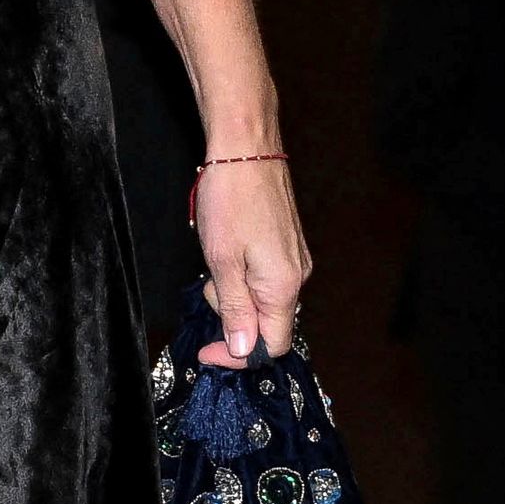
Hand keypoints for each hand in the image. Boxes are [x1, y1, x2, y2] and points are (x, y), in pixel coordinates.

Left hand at [190, 158, 312, 367]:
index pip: (270, 346)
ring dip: (234, 293)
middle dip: (231, 316)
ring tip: (216, 259)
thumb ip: (235, 310)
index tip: (207, 351)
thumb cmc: (231, 199)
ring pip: (263, 299)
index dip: (237, 355)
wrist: (247, 148)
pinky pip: (265, 278)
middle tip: (208, 286)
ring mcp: (295, 258)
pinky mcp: (288, 244)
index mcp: (283, 286)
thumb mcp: (222, 262)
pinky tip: (228, 249)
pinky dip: (242, 275)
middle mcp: (297, 275)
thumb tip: (243, 349)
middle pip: (266, 323)